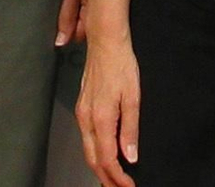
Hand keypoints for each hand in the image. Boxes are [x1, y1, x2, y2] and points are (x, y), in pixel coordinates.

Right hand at [75, 36, 140, 186]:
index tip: (129, 186)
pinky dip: (95, 153)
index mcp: (100, 119)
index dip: (117, 178)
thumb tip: (130, 156)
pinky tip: (105, 155)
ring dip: (100, 168)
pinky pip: (86, 138)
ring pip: (88, 150)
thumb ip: (130, 130)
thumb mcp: (133, 98)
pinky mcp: (82, 107)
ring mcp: (82, 113)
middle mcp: (86, 119)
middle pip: (93, 159)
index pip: (107, 159)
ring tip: (114, 178)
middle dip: (106, 179)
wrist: (105, 42)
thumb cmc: (120, 65)